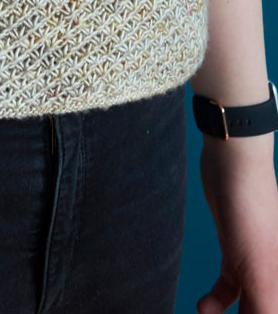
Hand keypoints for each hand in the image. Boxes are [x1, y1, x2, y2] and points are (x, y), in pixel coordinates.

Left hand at [196, 134, 277, 313]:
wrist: (233, 168)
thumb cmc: (254, 218)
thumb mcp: (262, 278)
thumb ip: (266, 312)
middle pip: (262, 312)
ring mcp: (258, 265)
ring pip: (247, 307)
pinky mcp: (236, 253)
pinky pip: (230, 289)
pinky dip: (217, 302)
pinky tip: (204, 308)